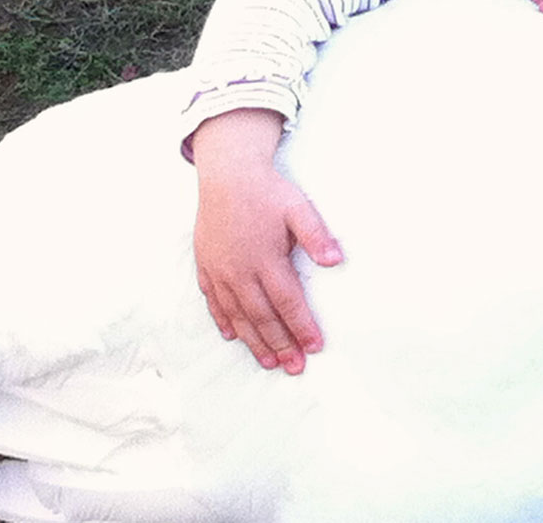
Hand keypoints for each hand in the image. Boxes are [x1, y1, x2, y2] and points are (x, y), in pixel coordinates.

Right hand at [191, 109, 343, 374]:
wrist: (226, 175)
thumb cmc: (267, 191)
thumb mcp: (298, 207)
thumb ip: (316, 235)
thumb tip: (336, 261)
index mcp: (265, 257)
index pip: (288, 301)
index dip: (302, 326)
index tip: (315, 347)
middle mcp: (240, 270)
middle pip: (263, 316)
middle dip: (280, 344)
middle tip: (294, 368)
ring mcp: (220, 270)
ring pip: (238, 315)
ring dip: (254, 341)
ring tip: (269, 363)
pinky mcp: (206, 266)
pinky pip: (214, 302)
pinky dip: (224, 321)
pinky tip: (232, 336)